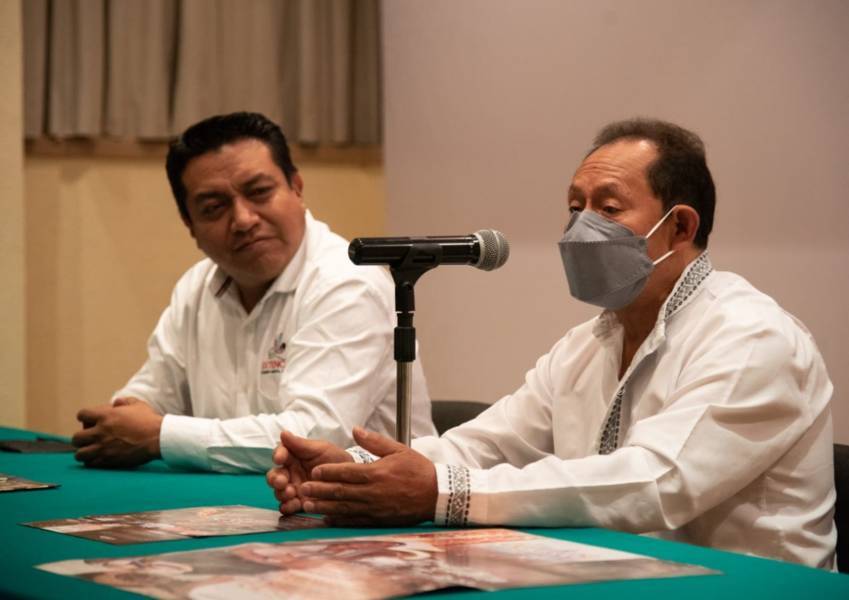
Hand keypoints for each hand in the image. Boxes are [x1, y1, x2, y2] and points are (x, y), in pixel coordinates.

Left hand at [72, 398, 162, 468]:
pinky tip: (100, 458)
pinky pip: (90, 464)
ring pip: (80, 454)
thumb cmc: (149, 420)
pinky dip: (92, 462)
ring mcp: (103, 447)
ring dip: (84, 452)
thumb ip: (124, 402)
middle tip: (91, 439)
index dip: (85, 418)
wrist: (158, 438)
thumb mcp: (138, 405)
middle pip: (77, 438)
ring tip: (92, 451)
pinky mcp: (108, 460)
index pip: (82, 415)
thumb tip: (116, 402)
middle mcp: (100, 432)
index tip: (91, 422)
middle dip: (82, 438)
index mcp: (105, 416)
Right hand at [266, 430, 352, 514]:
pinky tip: (292, 505)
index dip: (278, 455)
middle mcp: (290, 473)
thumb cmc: (335, 459)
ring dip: (281, 493)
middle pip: (274, 475)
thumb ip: (301, 444)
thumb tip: (283, 433)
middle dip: (275, 479)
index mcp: (294, 457)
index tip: (280, 458)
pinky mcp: (300, 503)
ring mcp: (294, 489)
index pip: (280, 454)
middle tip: (281, 482)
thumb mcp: (321, 449)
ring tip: (291, 493)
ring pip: (279, 492)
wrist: (350, 478)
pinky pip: (288, 506)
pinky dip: (287, 506)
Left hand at [298, 427, 437, 526]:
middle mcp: (372, 492)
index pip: (346, 471)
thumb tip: (355, 429)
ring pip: (344, 508)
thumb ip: (374, 441)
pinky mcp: (378, 520)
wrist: (436, 494)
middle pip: (340, 491)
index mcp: (376, 473)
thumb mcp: (398, 449)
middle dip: (319, 490)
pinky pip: (355, 521)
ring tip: (307, 505)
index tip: (314, 470)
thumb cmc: (417, 470)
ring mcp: (374, 508)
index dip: (328, 471)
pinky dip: (339, 520)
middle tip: (303, 489)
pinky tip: (327, 519)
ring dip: (324, 507)